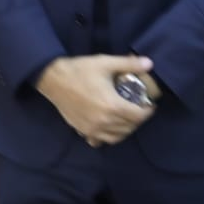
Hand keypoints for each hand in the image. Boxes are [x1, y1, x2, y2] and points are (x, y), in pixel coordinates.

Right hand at [35, 54, 155, 146]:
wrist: (53, 79)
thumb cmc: (80, 70)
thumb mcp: (105, 63)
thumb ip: (129, 64)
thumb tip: (150, 63)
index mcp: (113, 106)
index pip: (139, 116)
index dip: (148, 111)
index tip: (149, 105)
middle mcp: (105, 121)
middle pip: (130, 127)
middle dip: (138, 119)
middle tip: (138, 109)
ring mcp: (93, 129)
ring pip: (118, 136)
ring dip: (126, 129)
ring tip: (126, 118)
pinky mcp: (83, 131)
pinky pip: (101, 140)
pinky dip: (108, 136)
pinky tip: (109, 127)